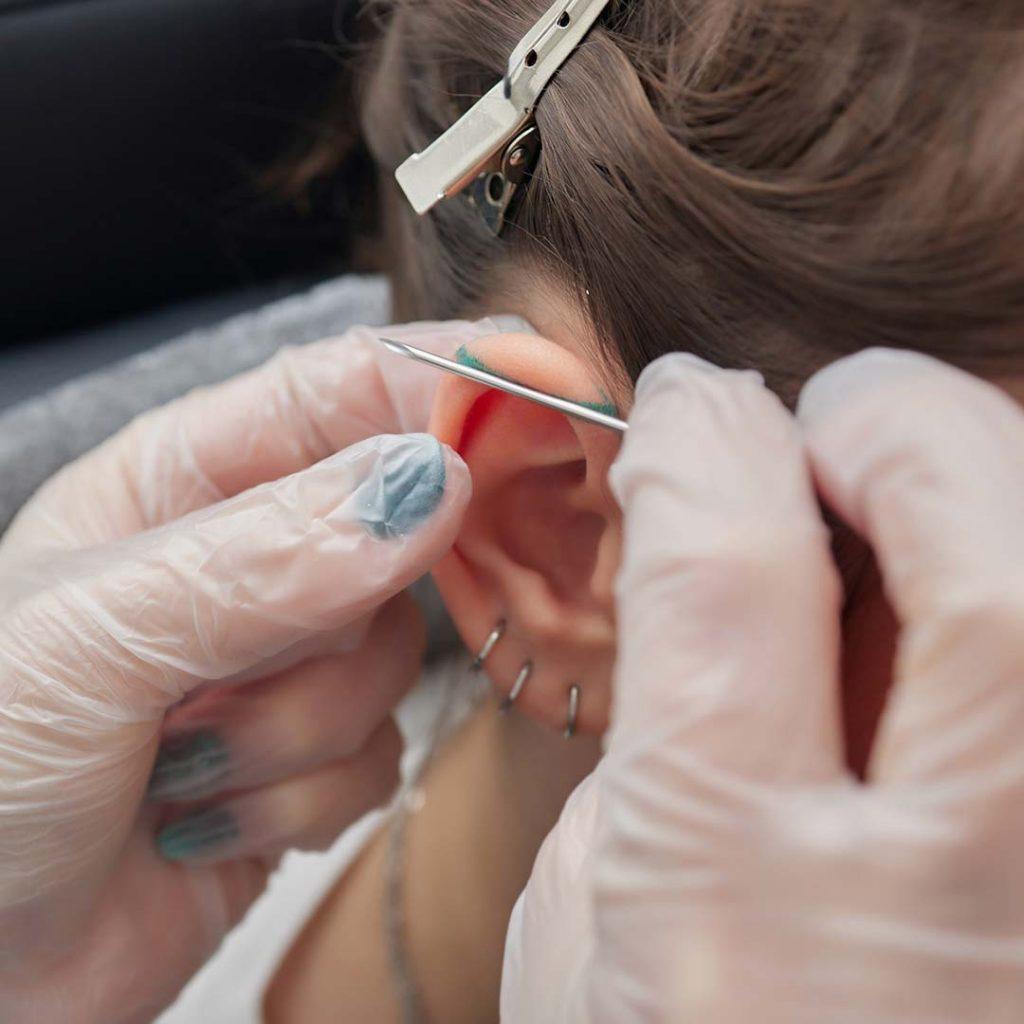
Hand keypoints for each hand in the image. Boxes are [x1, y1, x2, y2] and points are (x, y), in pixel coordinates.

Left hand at [0, 318, 504, 1023]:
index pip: (345, 389)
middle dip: (387, 577)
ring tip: (186, 757)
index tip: (550, 395)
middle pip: (400, 516)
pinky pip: (382, 751)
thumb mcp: (92, 639)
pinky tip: (206, 814)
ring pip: (395, 652)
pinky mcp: (309, 757)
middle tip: (353, 615)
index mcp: (182, 480)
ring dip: (303, 720)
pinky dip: (307, 793)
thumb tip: (428, 485)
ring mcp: (284, 660)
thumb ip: (264, 556)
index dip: (450, 382)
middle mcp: (246, 557)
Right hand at [503, 349, 1023, 1021]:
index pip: (724, 566)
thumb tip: (708, 572)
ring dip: (997, 486)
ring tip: (916, 496)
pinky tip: (974, 616)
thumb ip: (649, 743)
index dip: (695, 438)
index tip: (685, 407)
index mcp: (739, 910)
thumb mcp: (586, 939)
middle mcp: (957, 902)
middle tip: (833, 418)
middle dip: (891, 420)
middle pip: (982, 534)